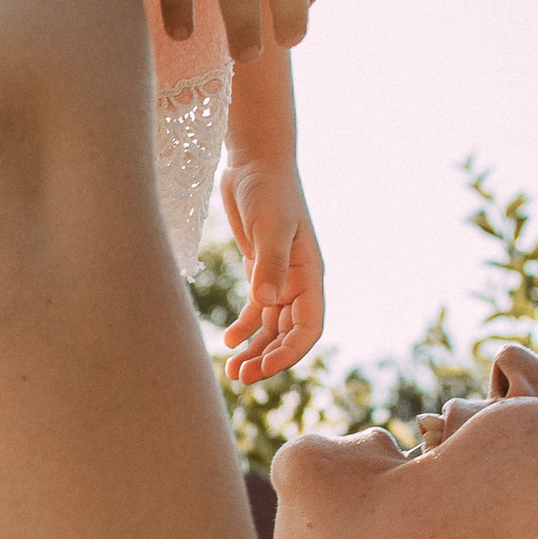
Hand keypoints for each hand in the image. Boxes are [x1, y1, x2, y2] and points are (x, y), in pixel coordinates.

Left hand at [219, 155, 325, 381]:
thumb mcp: (270, 226)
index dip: (290, 353)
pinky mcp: (260, 269)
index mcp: (309, 274)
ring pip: (270, 327)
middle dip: (268, 358)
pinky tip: (228, 341)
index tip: (265, 368)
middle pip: (288, 334)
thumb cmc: (268, 189)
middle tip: (241, 376)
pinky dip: (244, 328)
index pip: (308, 327)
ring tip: (233, 370)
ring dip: (255, 350)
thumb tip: (266, 304)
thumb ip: (269, 264)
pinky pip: (256, 311)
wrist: (255, 162)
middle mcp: (298, 281)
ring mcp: (279, 277)